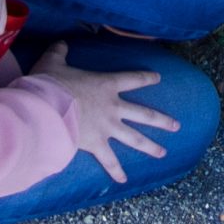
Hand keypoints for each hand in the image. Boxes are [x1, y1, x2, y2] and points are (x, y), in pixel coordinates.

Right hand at [30, 46, 182, 182]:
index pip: (133, 79)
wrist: (46, 109)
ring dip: (150, 146)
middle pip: (144, 114)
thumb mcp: (53, 62)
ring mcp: (107, 127)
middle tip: (176, 126)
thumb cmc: (50, 84)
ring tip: (163, 153)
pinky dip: (116, 171)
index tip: (158, 78)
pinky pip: (109, 160)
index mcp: (107, 84)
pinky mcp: (96, 144)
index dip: (147, 78)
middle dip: (162, 121)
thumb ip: (60, 52)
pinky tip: (124, 180)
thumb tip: (61, 43)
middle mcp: (113, 106)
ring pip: (135, 138)